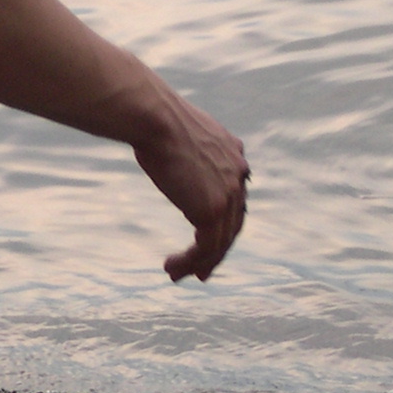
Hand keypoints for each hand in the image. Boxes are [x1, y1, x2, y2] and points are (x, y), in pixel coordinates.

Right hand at [133, 95, 249, 281]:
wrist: (154, 118)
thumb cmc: (153, 119)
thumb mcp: (179, 132)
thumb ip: (187, 149)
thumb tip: (169, 153)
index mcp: (233, 153)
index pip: (234, 196)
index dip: (223, 221)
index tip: (208, 238)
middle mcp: (238, 174)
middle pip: (232, 224)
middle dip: (216, 250)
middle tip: (201, 270)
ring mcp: (228, 194)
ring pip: (220, 242)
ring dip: (199, 263)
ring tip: (178, 275)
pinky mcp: (212, 211)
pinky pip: (206, 248)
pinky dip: (191, 262)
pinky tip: (173, 268)